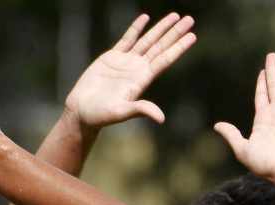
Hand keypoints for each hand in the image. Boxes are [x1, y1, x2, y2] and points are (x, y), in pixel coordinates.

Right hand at [64, 13, 195, 128]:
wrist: (82, 112)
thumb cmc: (101, 115)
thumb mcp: (121, 112)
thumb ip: (140, 110)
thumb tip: (161, 118)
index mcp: (142, 80)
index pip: (164, 59)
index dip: (178, 47)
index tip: (192, 36)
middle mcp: (137, 69)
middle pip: (160, 47)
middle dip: (175, 33)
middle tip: (190, 19)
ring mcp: (126, 62)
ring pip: (147, 40)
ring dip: (161, 28)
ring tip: (175, 16)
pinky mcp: (111, 58)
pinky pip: (128, 39)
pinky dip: (136, 28)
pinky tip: (145, 18)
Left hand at [214, 53, 274, 179]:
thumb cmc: (265, 163)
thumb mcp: (242, 149)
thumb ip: (231, 135)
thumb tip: (217, 125)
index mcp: (263, 120)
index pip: (262, 96)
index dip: (261, 83)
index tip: (262, 71)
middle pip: (274, 86)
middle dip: (273, 71)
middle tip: (272, 55)